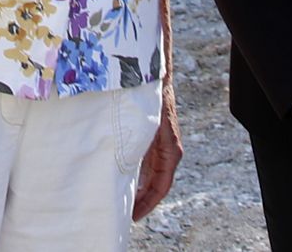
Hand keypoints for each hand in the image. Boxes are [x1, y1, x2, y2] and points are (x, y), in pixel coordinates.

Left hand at [132, 81, 182, 219]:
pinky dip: (138, 178)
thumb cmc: (150, 97)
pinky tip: (123, 182)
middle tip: (123, 214)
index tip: (134, 215)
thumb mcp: (144, 126)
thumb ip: (140, 147)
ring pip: (152, 177)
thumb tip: (127, 170)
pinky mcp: (153, 140)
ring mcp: (161, 146)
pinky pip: (147, 166)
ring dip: (139, 190)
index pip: (161, 186)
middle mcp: (168, 151)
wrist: (154, 75)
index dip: (147, 203)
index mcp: (170, 151)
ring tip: (122, 202)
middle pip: (156, 185)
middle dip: (141, 201)